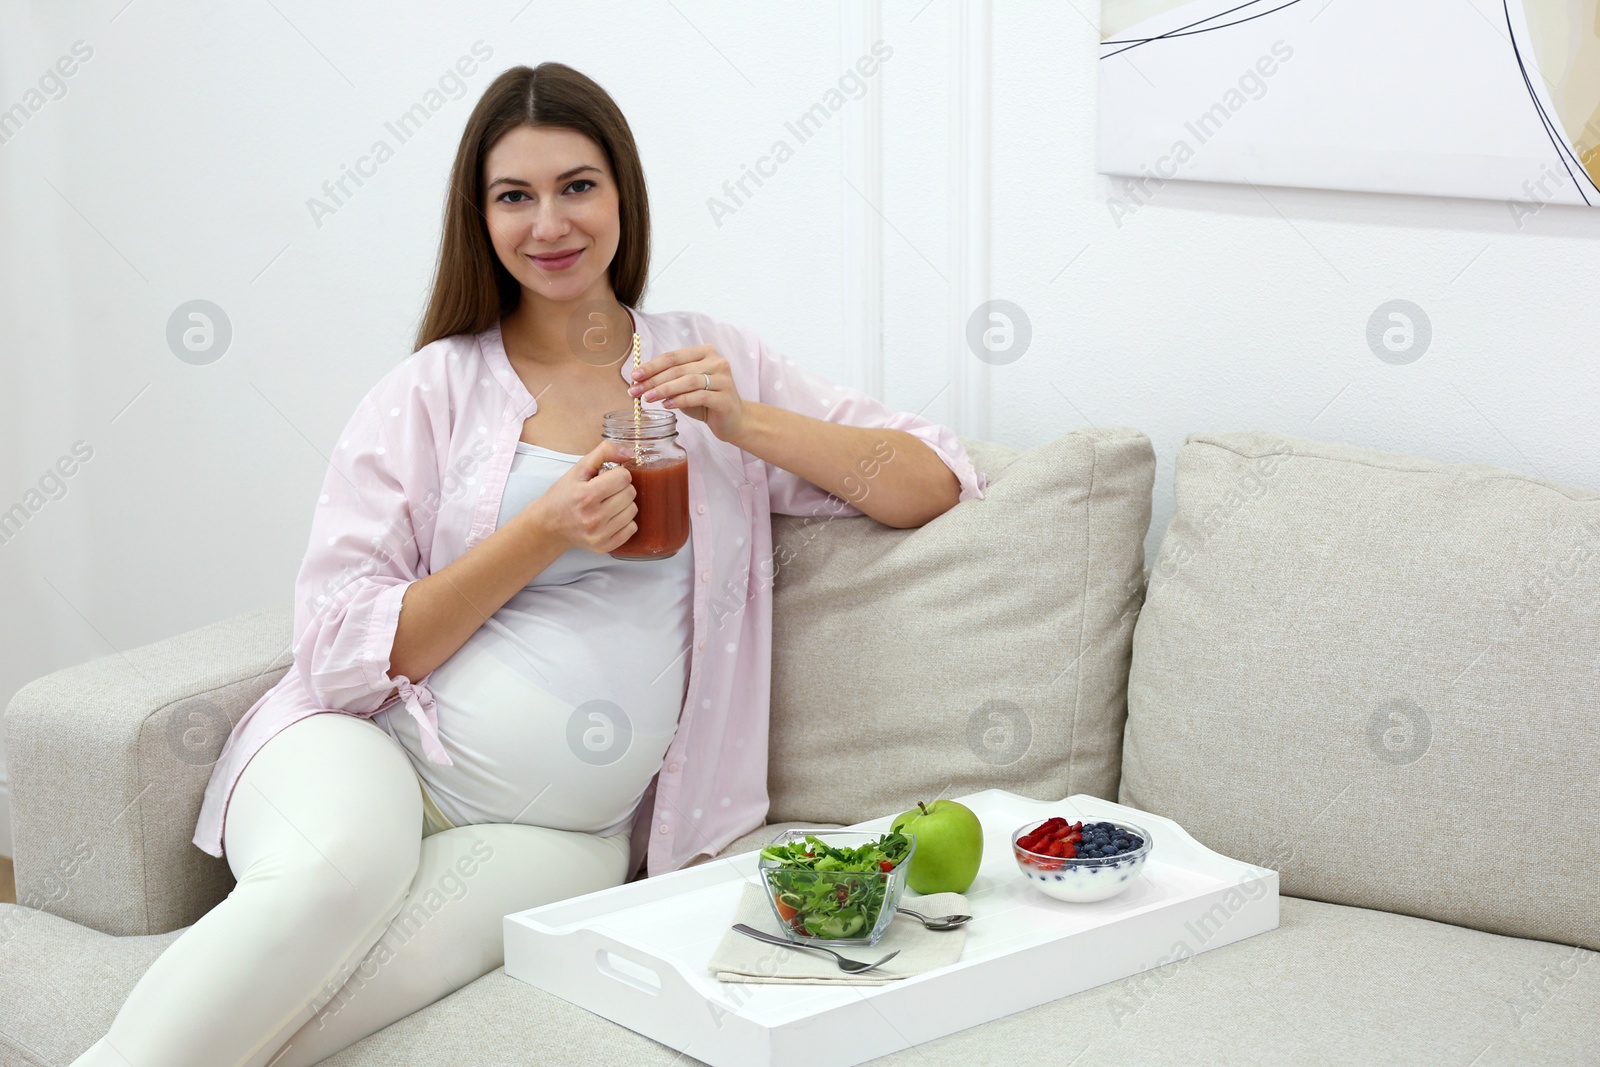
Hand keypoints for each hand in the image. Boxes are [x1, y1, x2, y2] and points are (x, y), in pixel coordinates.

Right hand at [521, 439, 637, 553]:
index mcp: (586, 495)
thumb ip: (604, 452)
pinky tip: (610, 518)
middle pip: (630, 493)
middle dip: (621, 488)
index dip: (617, 474)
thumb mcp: (579, 469)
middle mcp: (593, 517)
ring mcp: (599, 534)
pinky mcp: (604, 546)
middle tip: (606, 491)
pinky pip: (632, 528)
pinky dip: (624, 521)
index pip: (624, 477)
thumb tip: (630, 453)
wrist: (549, 524)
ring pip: (633, 510)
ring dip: (624, 504)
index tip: (606, 478)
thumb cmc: (564, 495)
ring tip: (607, 504)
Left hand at [627, 344, 746, 441]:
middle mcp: (716, 361)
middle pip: (678, 368)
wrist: (734, 420)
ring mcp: (723, 378)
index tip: (634, 376)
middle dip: (653, 380)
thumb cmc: (707, 401)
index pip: (673, 356)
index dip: (652, 365)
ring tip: (647, 398)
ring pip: (687, 381)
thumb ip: (668, 380)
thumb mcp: (685, 387)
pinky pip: (698, 396)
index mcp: (705, 352)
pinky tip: (667, 405)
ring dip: (663, 389)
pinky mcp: (725, 397)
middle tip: (635, 390)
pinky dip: (680, 400)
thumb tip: (639, 381)